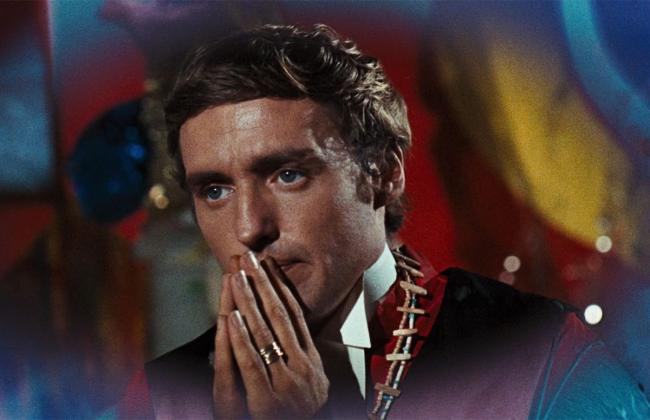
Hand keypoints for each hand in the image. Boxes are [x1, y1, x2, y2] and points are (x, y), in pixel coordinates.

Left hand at [213, 252, 328, 418]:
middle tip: (248, 257)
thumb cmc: (299, 416)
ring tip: (236, 275)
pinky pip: (251, 363)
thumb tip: (292, 326)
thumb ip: (300, 357)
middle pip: (280, 316)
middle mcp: (303, 367)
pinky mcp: (267, 402)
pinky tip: (231, 316)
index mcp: (311, 360)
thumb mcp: (309, 383)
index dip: (280, 286)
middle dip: (262, 283)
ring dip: (248, 301)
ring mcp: (287, 384)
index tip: (267, 263)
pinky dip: (241, 338)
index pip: (294, 314)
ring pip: (264, 333)